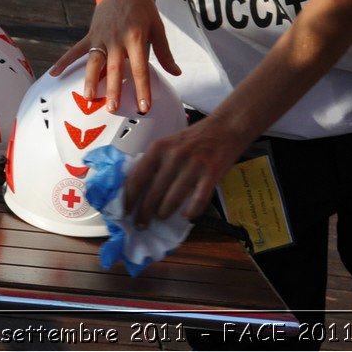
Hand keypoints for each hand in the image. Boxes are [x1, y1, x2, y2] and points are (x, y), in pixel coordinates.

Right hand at [49, 0, 179, 113]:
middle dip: (113, 89)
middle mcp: (116, 39)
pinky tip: (54, 74)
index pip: (140, 68)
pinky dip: (64, 61)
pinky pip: (76, 50)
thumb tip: (176, 73)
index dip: (142, 88)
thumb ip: (164, 53)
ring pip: (94, 61)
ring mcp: (101, 37)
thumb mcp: (157, 27)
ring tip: (87, 97)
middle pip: (114, 68)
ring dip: (90, 79)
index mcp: (135, 37)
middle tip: (112, 108)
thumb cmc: (143, 7)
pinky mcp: (91, 34)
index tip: (144, 106)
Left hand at [123, 115, 250, 228]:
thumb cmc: (195, 138)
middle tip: (141, 224)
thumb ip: (155, 162)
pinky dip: (190, 212)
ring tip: (162, 217)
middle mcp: (174, 156)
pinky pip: (197, 200)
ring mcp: (194, 165)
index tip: (125, 211)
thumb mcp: (169, 143)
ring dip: (164, 213)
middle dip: (145, 213)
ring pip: (172, 200)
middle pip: (153, 193)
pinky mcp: (211, 174)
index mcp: (159, 148)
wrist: (226, 127)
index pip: (137, 177)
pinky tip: (187, 215)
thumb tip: (136, 189)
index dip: (129, 198)